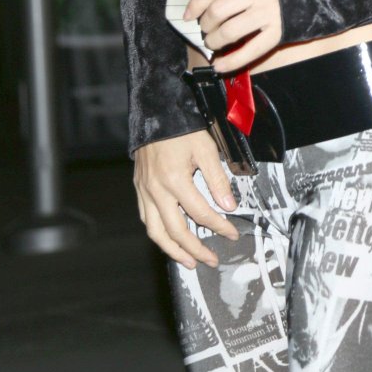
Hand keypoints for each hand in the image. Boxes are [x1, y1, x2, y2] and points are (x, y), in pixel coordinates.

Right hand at [133, 129, 238, 269]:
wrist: (156, 110)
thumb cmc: (182, 127)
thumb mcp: (206, 148)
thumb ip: (218, 179)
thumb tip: (228, 206)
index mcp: (175, 180)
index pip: (201, 214)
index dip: (219, 227)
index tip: (232, 234)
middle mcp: (156, 190)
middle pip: (176, 231)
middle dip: (196, 250)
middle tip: (211, 260)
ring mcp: (145, 191)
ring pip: (156, 232)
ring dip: (173, 250)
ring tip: (189, 261)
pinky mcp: (139, 188)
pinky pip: (146, 219)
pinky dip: (158, 234)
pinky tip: (169, 239)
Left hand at [183, 0, 282, 72]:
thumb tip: (201, 7)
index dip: (196, 5)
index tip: (187, 16)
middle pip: (218, 11)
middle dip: (205, 25)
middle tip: (206, 30)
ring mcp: (271, 12)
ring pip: (229, 32)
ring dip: (214, 41)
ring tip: (214, 42)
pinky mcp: (279, 33)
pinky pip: (249, 52)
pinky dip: (230, 62)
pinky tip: (220, 65)